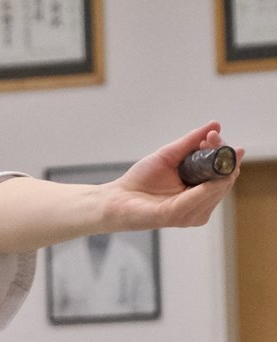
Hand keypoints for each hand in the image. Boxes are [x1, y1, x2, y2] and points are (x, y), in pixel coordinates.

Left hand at [103, 123, 243, 231]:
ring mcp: (190, 214)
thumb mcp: (169, 155)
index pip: (224, 174)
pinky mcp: (175, 216)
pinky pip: (196, 200)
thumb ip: (191, 142)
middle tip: (212, 137)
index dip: (225, 154)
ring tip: (207, 144)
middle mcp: (200, 205)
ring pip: (216, 190)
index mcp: (200, 193)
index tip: (215, 135)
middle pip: (224, 181)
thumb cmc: (141, 180)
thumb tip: (215, 125)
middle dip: (222, 156)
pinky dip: (205, 187)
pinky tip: (208, 171)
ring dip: (216, 167)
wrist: (117, 198)